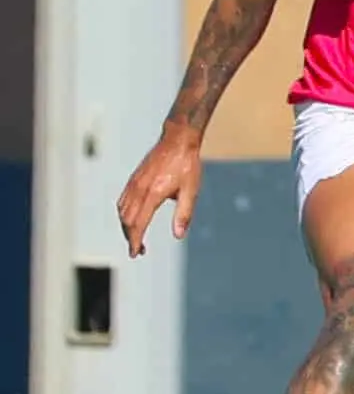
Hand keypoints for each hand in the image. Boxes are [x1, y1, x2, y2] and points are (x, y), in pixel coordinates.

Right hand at [117, 128, 204, 256]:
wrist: (178, 140)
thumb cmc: (188, 165)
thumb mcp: (191, 190)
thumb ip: (184, 213)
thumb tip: (178, 235)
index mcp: (153, 194)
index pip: (138, 224)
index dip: (135, 241)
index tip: (135, 253)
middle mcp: (139, 189)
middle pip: (127, 220)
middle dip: (130, 237)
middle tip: (138, 251)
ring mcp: (134, 183)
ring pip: (122, 211)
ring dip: (126, 227)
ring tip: (136, 238)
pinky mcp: (134, 179)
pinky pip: (123, 201)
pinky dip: (124, 214)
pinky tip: (131, 220)